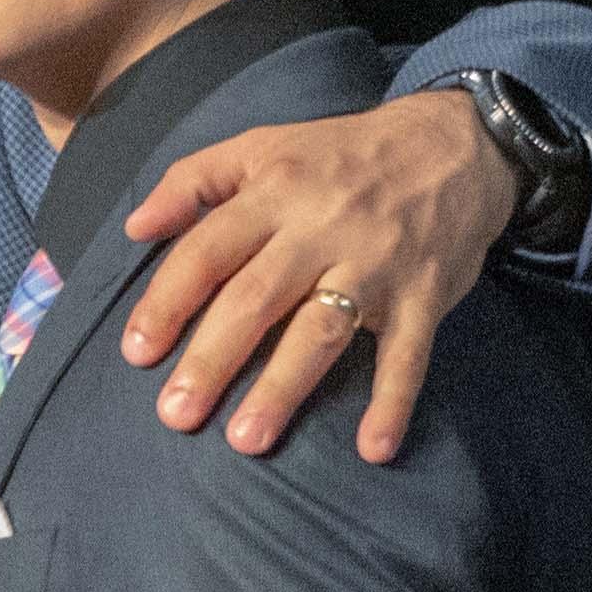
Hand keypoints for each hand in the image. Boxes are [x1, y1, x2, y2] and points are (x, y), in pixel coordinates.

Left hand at [118, 89, 517, 463]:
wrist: (457, 143)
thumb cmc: (340, 155)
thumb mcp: (260, 147)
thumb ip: (191, 182)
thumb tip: (135, 227)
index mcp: (274, 193)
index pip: (208, 252)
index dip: (168, 302)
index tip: (137, 353)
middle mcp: (322, 229)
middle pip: (256, 299)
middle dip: (212, 359)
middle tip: (175, 414)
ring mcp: (376, 265)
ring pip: (321, 331)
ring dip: (283, 388)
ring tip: (246, 439)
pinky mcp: (426, 295)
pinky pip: (408, 354)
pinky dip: (393, 401)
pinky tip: (373, 448)